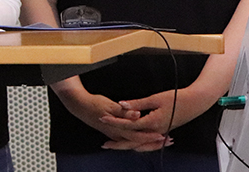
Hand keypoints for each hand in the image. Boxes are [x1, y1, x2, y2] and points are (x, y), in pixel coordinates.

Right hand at [52, 79, 166, 148]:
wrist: (80, 106)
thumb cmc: (94, 104)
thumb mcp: (109, 105)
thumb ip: (124, 111)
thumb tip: (137, 115)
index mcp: (118, 129)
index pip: (138, 136)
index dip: (151, 137)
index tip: (163, 136)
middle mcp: (118, 134)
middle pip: (139, 143)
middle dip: (154, 143)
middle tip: (169, 141)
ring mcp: (116, 134)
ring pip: (136, 143)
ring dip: (149, 142)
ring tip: (163, 139)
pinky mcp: (115, 131)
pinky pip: (131, 139)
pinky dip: (141, 139)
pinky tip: (147, 136)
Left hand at [99, 88, 203, 150]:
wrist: (195, 102)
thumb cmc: (178, 98)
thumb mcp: (155, 98)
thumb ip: (137, 103)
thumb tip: (122, 105)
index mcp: (153, 123)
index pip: (129, 125)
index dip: (114, 122)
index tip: (103, 119)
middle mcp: (156, 132)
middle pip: (133, 142)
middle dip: (117, 143)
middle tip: (105, 144)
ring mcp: (159, 133)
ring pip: (140, 145)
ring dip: (126, 145)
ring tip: (114, 145)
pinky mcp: (162, 132)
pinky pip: (147, 142)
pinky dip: (137, 144)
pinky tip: (131, 142)